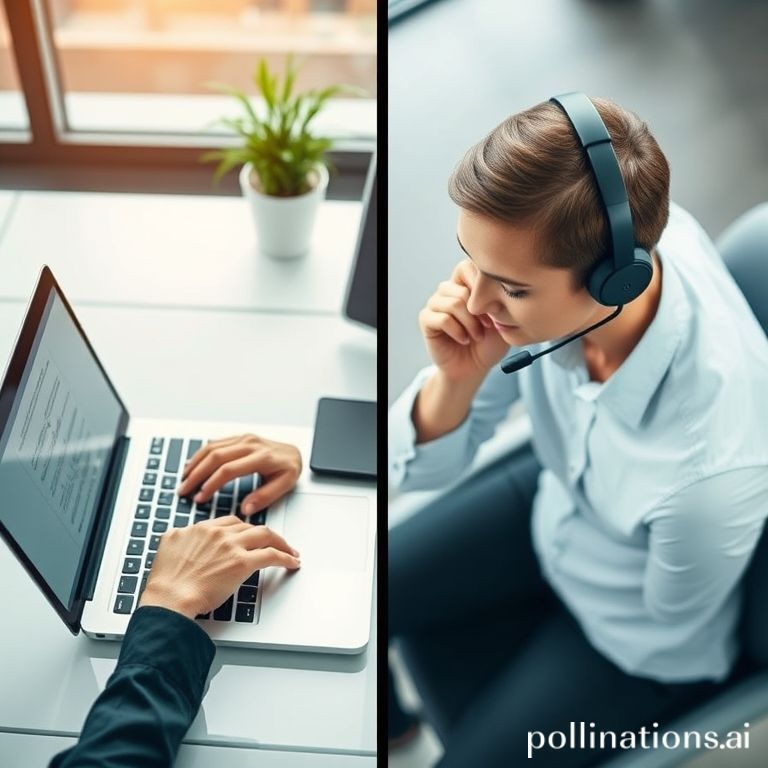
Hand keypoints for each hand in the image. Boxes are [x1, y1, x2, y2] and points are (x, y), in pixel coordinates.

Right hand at [138, 516, 299, 619]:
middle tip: (273, 542)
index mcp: (199, 528)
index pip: (228, 522)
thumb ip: (180, 538)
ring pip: (264, 535)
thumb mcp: (168, 548)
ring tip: (289, 550)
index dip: (242, 530)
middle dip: (263, 535)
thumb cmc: (166, 584)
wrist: (168, 598)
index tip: (249, 537)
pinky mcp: (242, 563)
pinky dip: (285, 557)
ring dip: (280, 542)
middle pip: (248, 526)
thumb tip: (182, 537)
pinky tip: (292, 562)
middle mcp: (216, 532)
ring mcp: (231, 546)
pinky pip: (271, 555)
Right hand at [176, 434, 301, 515]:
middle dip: (196, 475)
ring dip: (195, 463)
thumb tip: (245, 509)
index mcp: (261, 457)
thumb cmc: (288, 470)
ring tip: (183, 479)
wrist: (295, 452)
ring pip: (212, 448)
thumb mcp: (284, 485)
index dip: (211, 485)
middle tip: (183, 490)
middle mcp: (250, 444)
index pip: (229, 470)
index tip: (200, 498)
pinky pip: (216, 443)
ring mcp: (244, 438)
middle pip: (216, 457)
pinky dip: (201, 454)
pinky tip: (192, 465)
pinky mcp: (240, 437)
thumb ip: (265, 497)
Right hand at [418, 260, 509, 380]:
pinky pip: (442, 318)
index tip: (496, 309)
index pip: (466, 266)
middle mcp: (448, 290)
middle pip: (460, 288)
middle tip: (488, 326)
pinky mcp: (426, 320)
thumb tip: (492, 286)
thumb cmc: (489, 343)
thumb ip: (499, 298)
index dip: (481, 284)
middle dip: (478, 310)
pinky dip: (457, 331)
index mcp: (464, 284)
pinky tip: (464, 340)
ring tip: (477, 335)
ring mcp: (435, 304)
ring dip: (469, 323)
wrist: (474, 368)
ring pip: (452, 303)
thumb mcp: (503, 319)